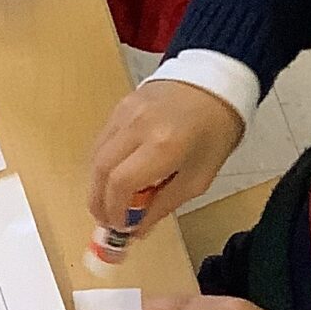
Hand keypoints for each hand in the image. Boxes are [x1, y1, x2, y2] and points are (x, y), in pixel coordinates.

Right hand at [88, 81, 244, 239]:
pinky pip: (102, 140)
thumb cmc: (215, 132)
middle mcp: (136, 126)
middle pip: (100, 170)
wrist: (214, 80)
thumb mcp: (199, 177)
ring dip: (97, 184)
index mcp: (163, 146)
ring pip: (96, 155)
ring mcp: (124, 112)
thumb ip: (164, 204)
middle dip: (98, 201)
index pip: (120, 183)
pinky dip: (103, 164)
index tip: (121, 229)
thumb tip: (136, 228)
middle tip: (107, 221)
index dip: (114, 211)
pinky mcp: (119, 105)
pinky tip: (116, 175)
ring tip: (110, 203)